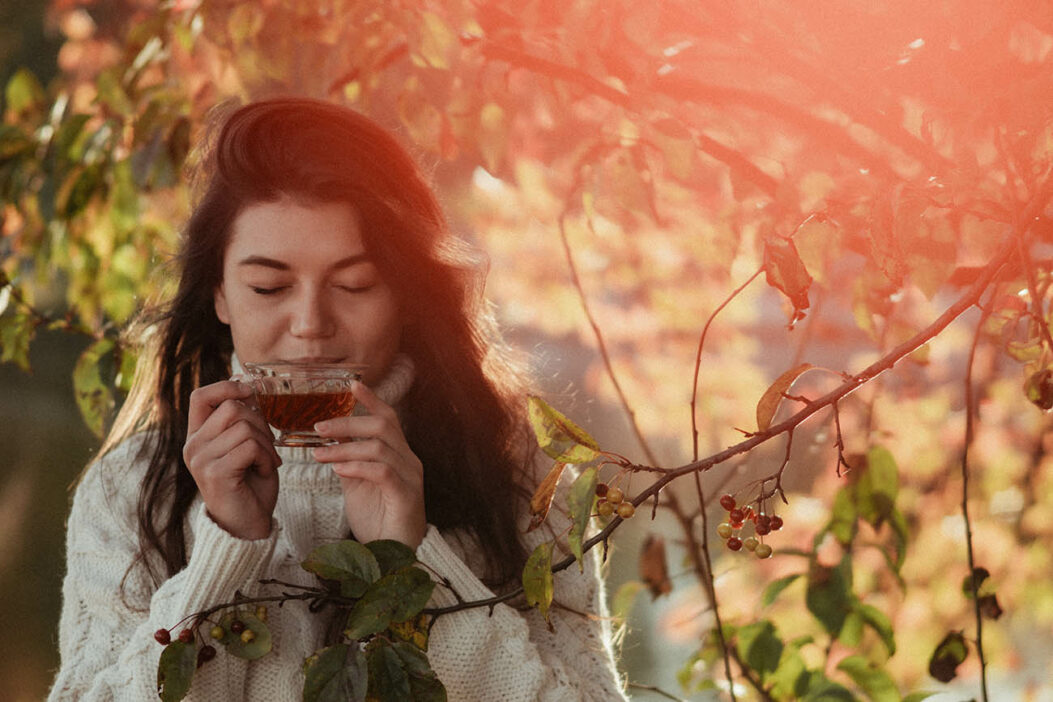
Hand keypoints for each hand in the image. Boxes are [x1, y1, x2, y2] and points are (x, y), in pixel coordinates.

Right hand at [183, 380, 280, 539]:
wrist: (247, 526)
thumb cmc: (250, 484)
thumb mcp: (245, 446)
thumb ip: (242, 420)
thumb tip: (248, 385)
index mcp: (197, 436)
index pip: (200, 396)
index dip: (227, 387)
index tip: (251, 392)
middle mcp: (192, 446)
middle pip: (231, 408)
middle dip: (260, 422)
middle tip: (269, 446)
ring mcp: (201, 460)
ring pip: (244, 427)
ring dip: (267, 443)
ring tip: (268, 461)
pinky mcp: (215, 473)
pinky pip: (250, 447)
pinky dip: (267, 457)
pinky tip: (265, 471)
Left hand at [312, 381, 425, 547]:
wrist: (392, 557)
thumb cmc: (377, 520)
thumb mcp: (356, 486)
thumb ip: (348, 462)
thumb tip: (329, 443)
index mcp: (399, 454)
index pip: (388, 418)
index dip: (371, 400)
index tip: (351, 384)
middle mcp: (409, 460)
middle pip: (383, 426)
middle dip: (348, 423)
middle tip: (319, 427)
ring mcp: (410, 477)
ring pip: (379, 447)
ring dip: (345, 448)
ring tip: (319, 454)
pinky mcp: (406, 495)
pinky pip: (382, 472)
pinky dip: (357, 467)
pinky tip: (339, 470)